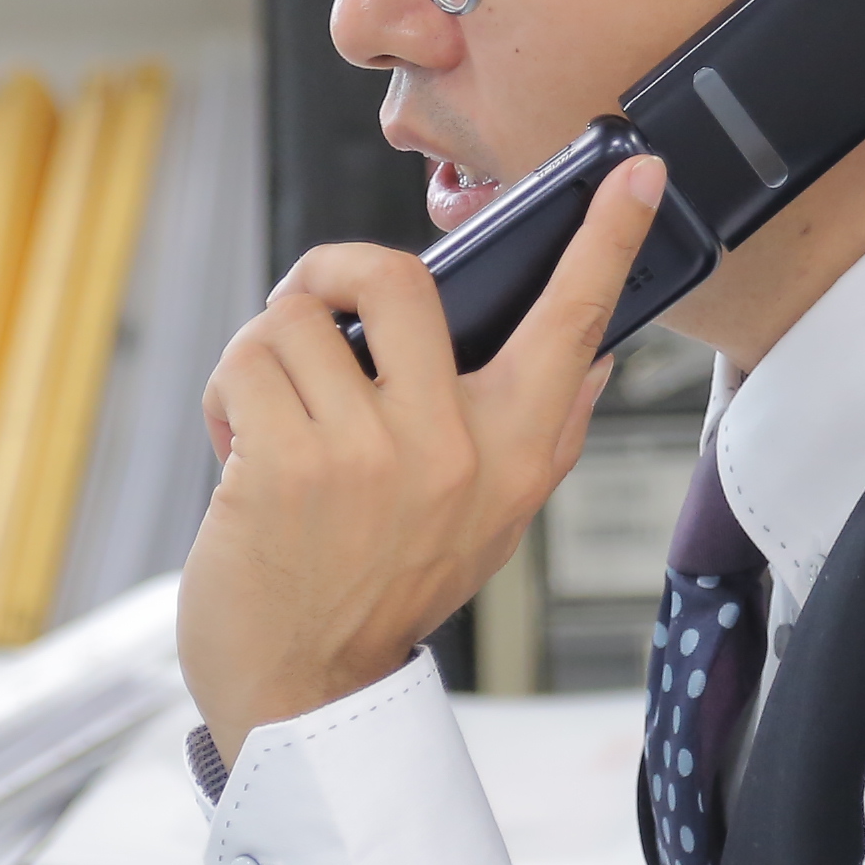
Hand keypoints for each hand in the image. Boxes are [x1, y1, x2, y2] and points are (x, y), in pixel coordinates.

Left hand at [177, 155, 662, 759]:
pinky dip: (227, 395)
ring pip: (298, 317)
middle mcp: (452, 447)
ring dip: (263, 357)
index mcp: (512, 454)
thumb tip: (597, 351)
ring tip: (269, 418)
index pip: (573, 327)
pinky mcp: (289, 464)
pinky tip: (237, 448)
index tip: (637, 172)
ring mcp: (370, 454)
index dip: (608, 242)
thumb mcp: (489, 524)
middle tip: (315, 308)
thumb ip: (542, 434)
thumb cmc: (384, 594)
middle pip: (402, 275)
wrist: (301, 691)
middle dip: (336, 272)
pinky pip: (247, 362)